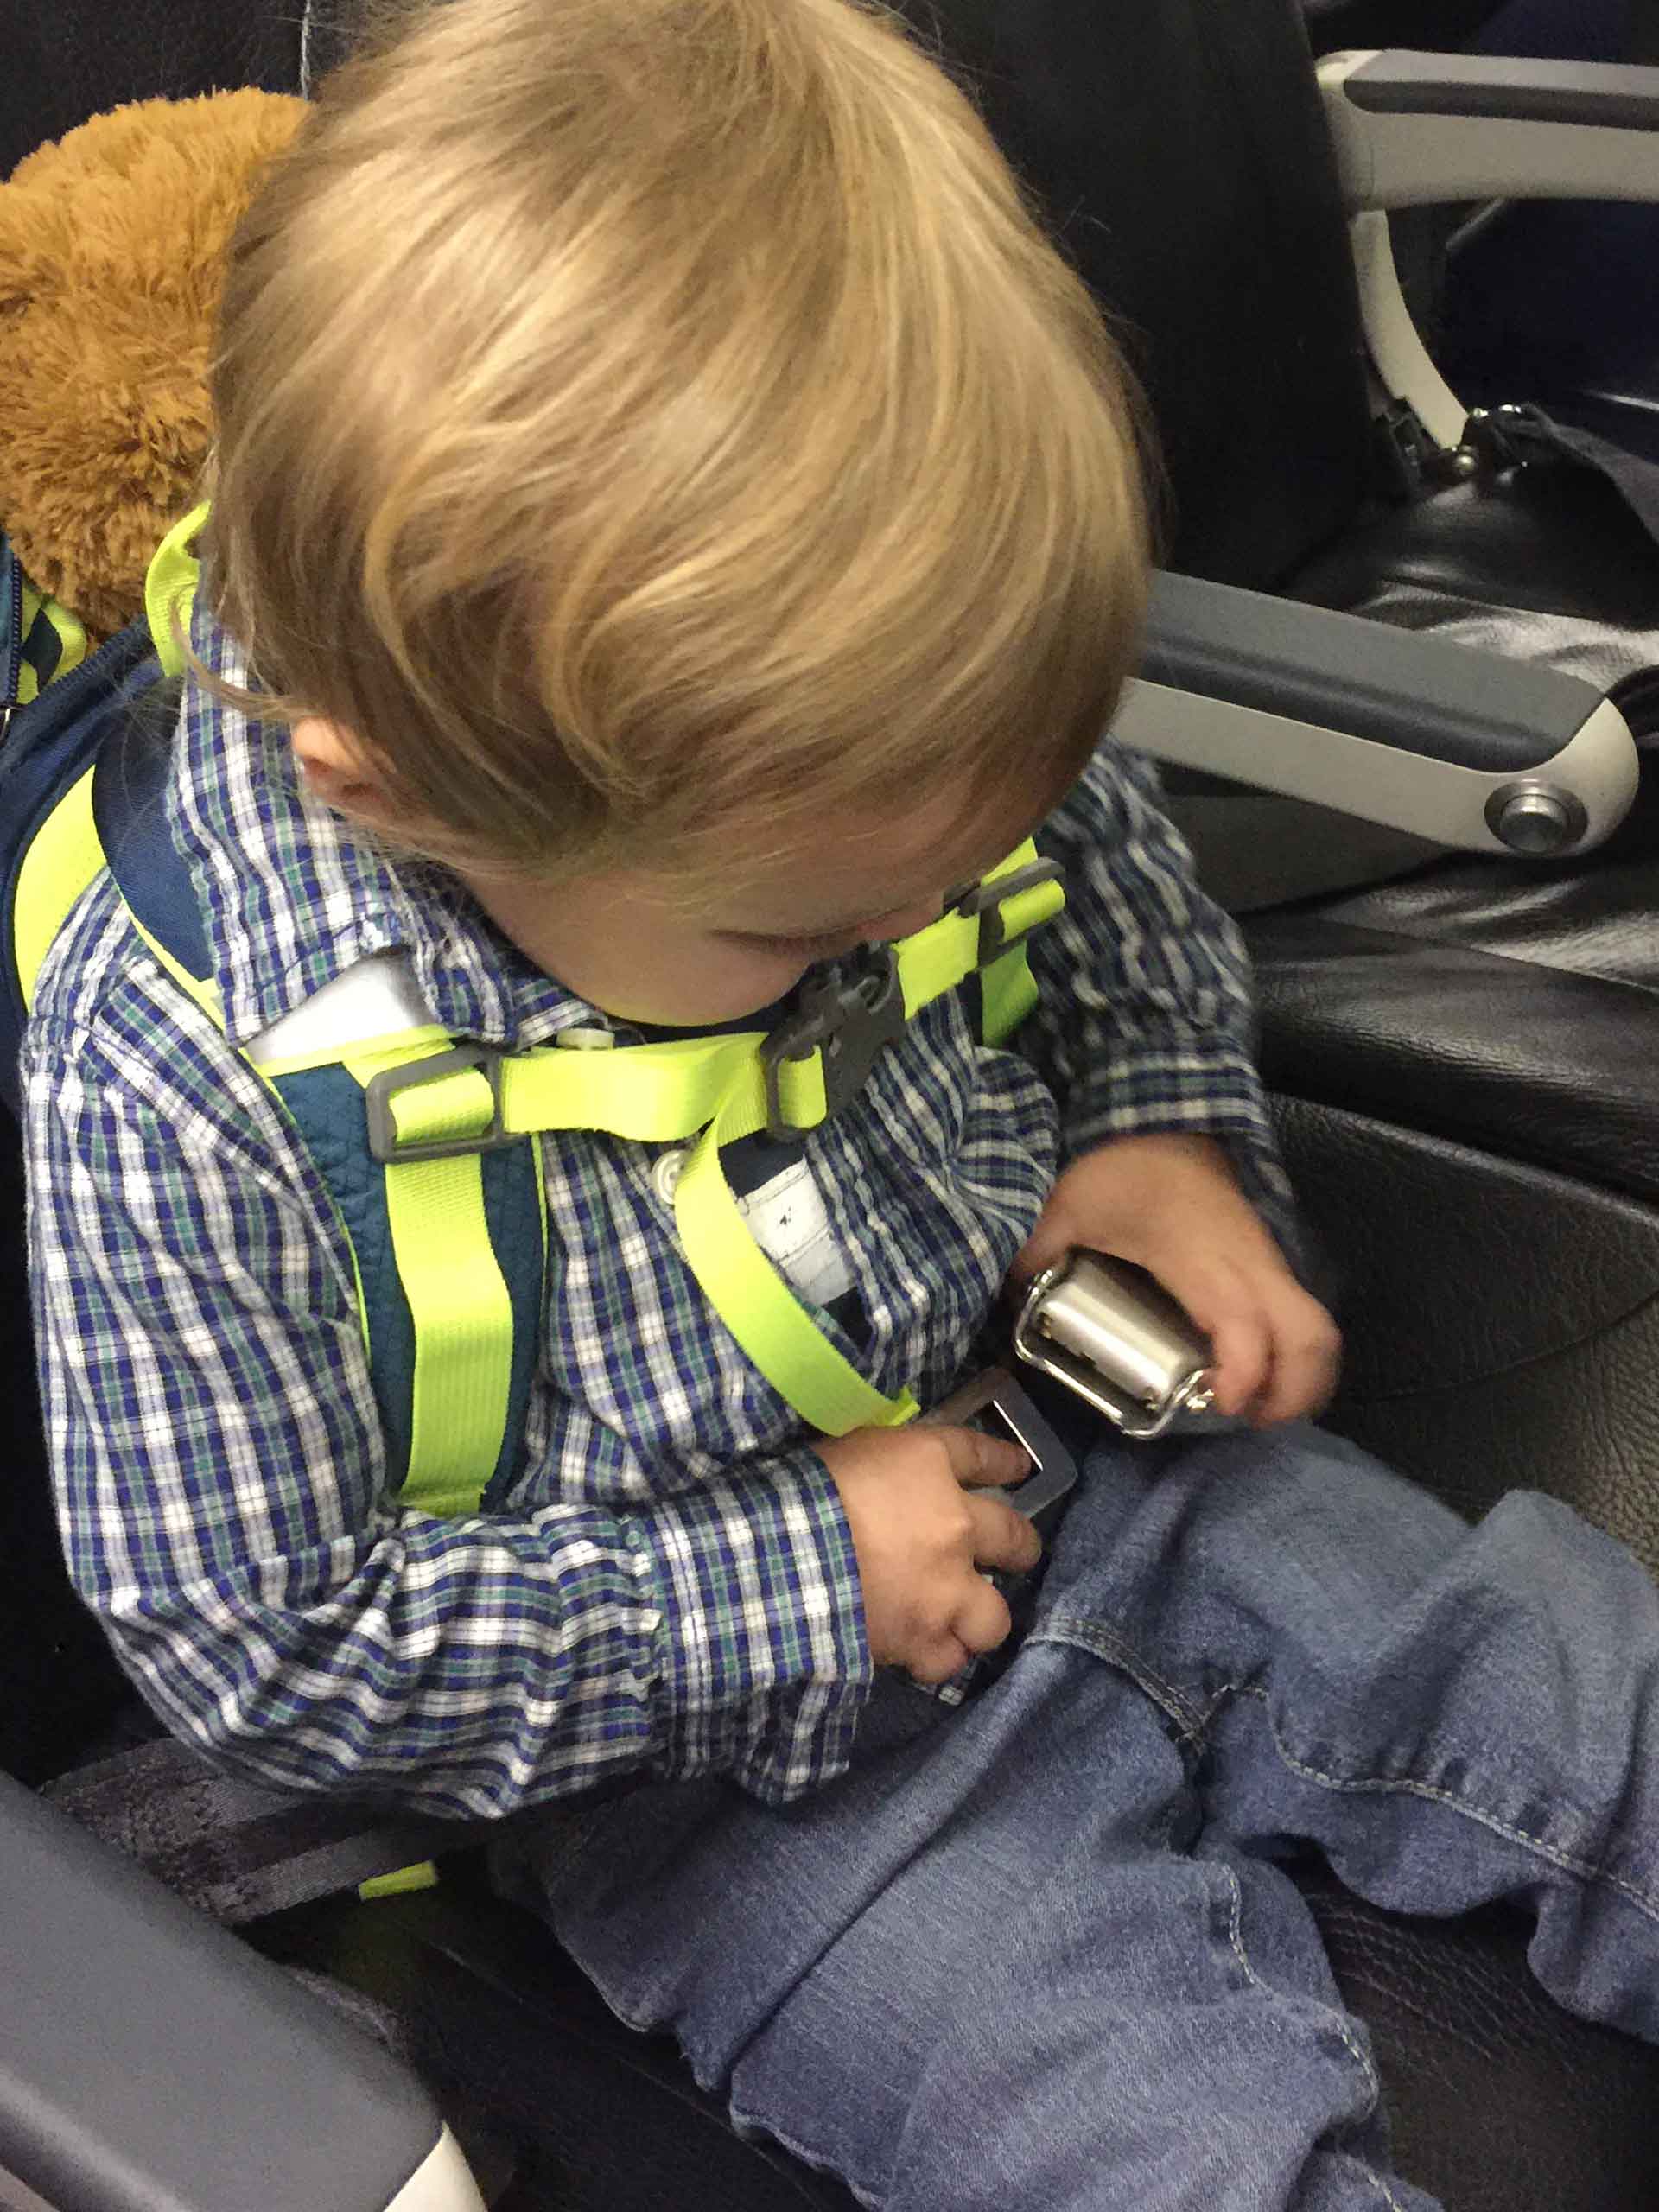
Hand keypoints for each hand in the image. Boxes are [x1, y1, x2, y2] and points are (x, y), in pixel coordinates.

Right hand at [817, 1424, 1040, 1683]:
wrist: (783, 1552)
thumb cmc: (805, 1488)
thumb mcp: (847, 1451)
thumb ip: (884, 1466)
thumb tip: (891, 1475)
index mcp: (929, 1465)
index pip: (980, 1455)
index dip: (1004, 1463)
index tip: (1019, 1467)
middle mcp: (955, 1526)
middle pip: (1015, 1538)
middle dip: (1020, 1547)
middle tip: (1015, 1554)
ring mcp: (947, 1590)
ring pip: (994, 1617)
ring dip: (979, 1618)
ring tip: (960, 1620)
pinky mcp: (924, 1640)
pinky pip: (946, 1661)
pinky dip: (936, 1656)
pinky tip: (922, 1651)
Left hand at [1013, 1133, 1340, 1427]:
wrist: (1163, 1120)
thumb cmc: (1119, 1168)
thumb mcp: (1065, 1204)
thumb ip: (1036, 1253)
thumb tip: (1010, 1300)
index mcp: (1198, 1253)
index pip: (1242, 1320)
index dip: (1244, 1370)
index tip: (1222, 1405)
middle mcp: (1247, 1262)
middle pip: (1309, 1333)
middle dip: (1293, 1391)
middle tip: (1249, 1420)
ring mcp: (1265, 1262)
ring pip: (1318, 1327)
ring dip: (1302, 1379)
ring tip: (1258, 1410)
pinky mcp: (1267, 1264)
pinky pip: (1301, 1316)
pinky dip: (1294, 1355)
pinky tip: (1256, 1378)